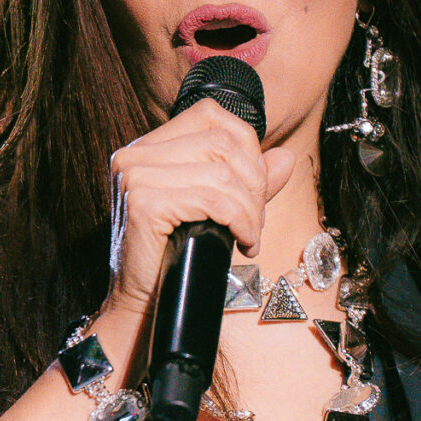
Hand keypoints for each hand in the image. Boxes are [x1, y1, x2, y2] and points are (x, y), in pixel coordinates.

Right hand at [102, 98, 296, 316]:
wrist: (142, 304)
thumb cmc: (174, 256)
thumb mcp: (215, 209)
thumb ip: (246, 180)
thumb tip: (285, 157)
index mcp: (146, 147)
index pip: (211, 116)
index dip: (247, 148)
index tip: (254, 190)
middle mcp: (134, 155)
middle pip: (222, 142)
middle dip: (254, 183)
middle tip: (255, 221)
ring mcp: (135, 176)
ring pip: (222, 173)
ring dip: (250, 209)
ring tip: (249, 236)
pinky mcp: (143, 203)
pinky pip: (213, 200)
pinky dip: (240, 222)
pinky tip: (243, 243)